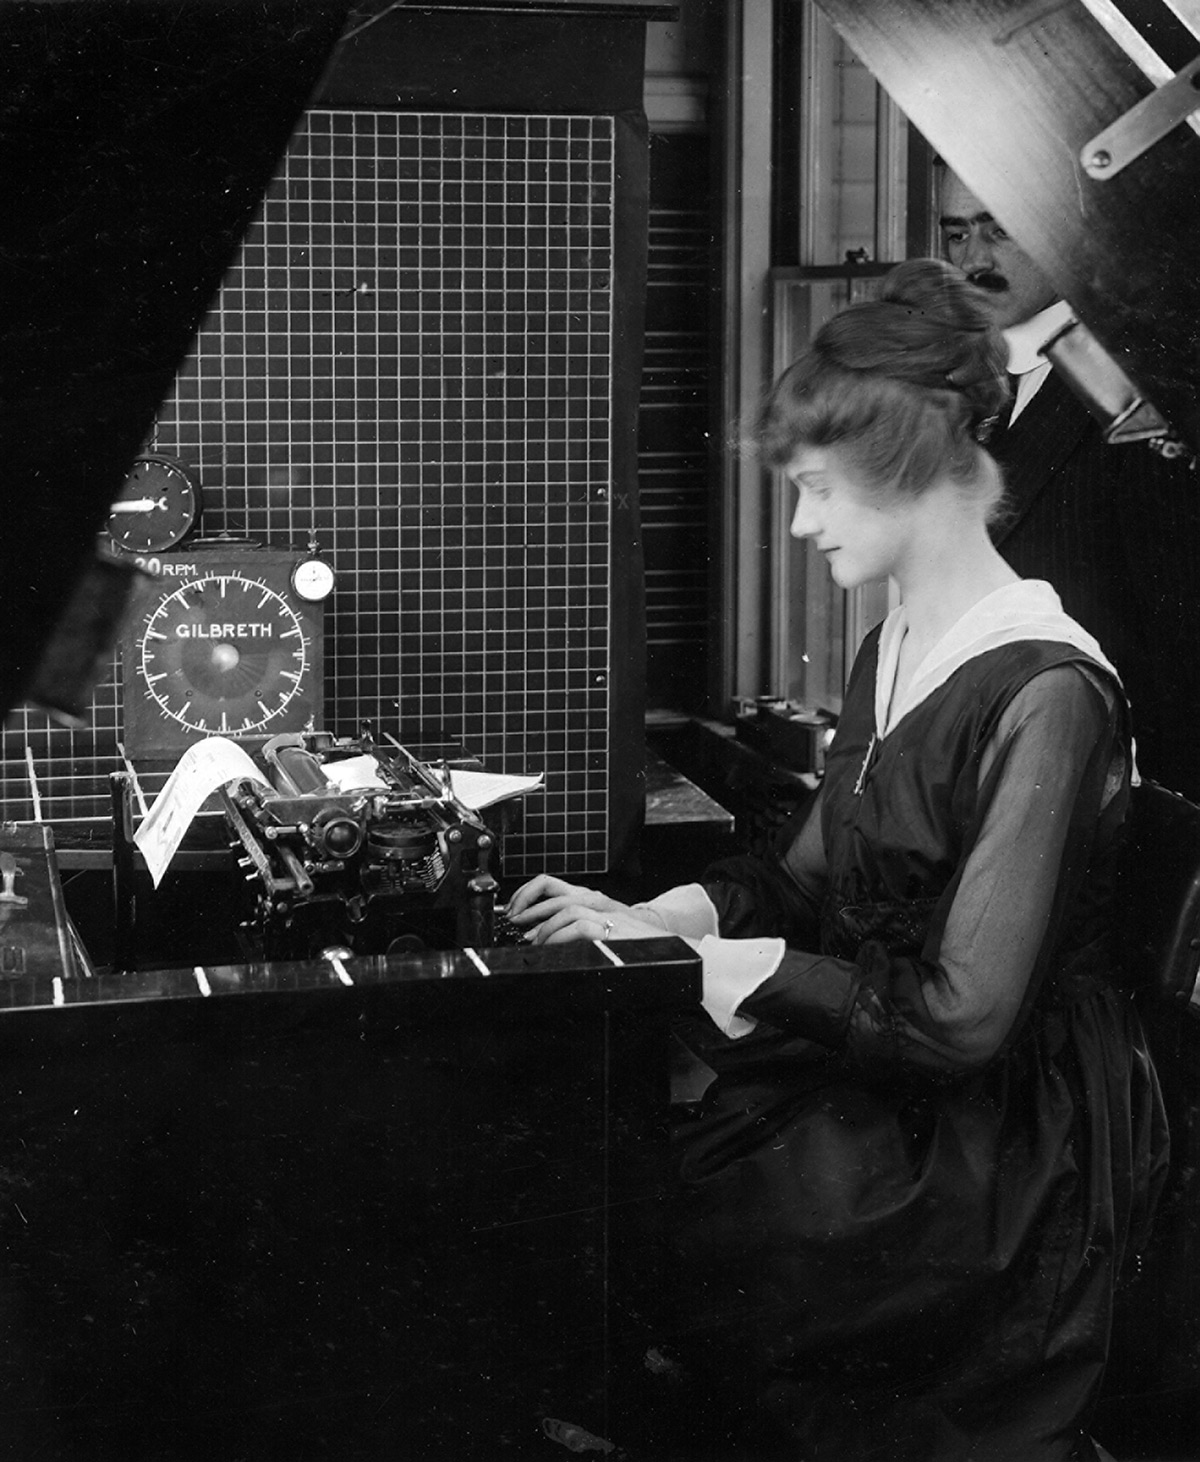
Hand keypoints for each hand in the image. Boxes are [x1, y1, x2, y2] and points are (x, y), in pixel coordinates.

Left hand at [505, 874, 667, 945]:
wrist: (666, 946)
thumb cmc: (631, 940)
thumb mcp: (600, 926)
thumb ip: (574, 926)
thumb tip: (540, 936)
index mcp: (589, 897)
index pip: (550, 884)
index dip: (526, 894)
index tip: (512, 910)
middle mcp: (595, 900)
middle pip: (552, 891)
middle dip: (527, 908)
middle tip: (514, 924)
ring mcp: (604, 912)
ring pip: (564, 908)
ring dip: (543, 925)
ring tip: (533, 941)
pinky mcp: (611, 928)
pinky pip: (578, 926)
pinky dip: (561, 936)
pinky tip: (553, 946)